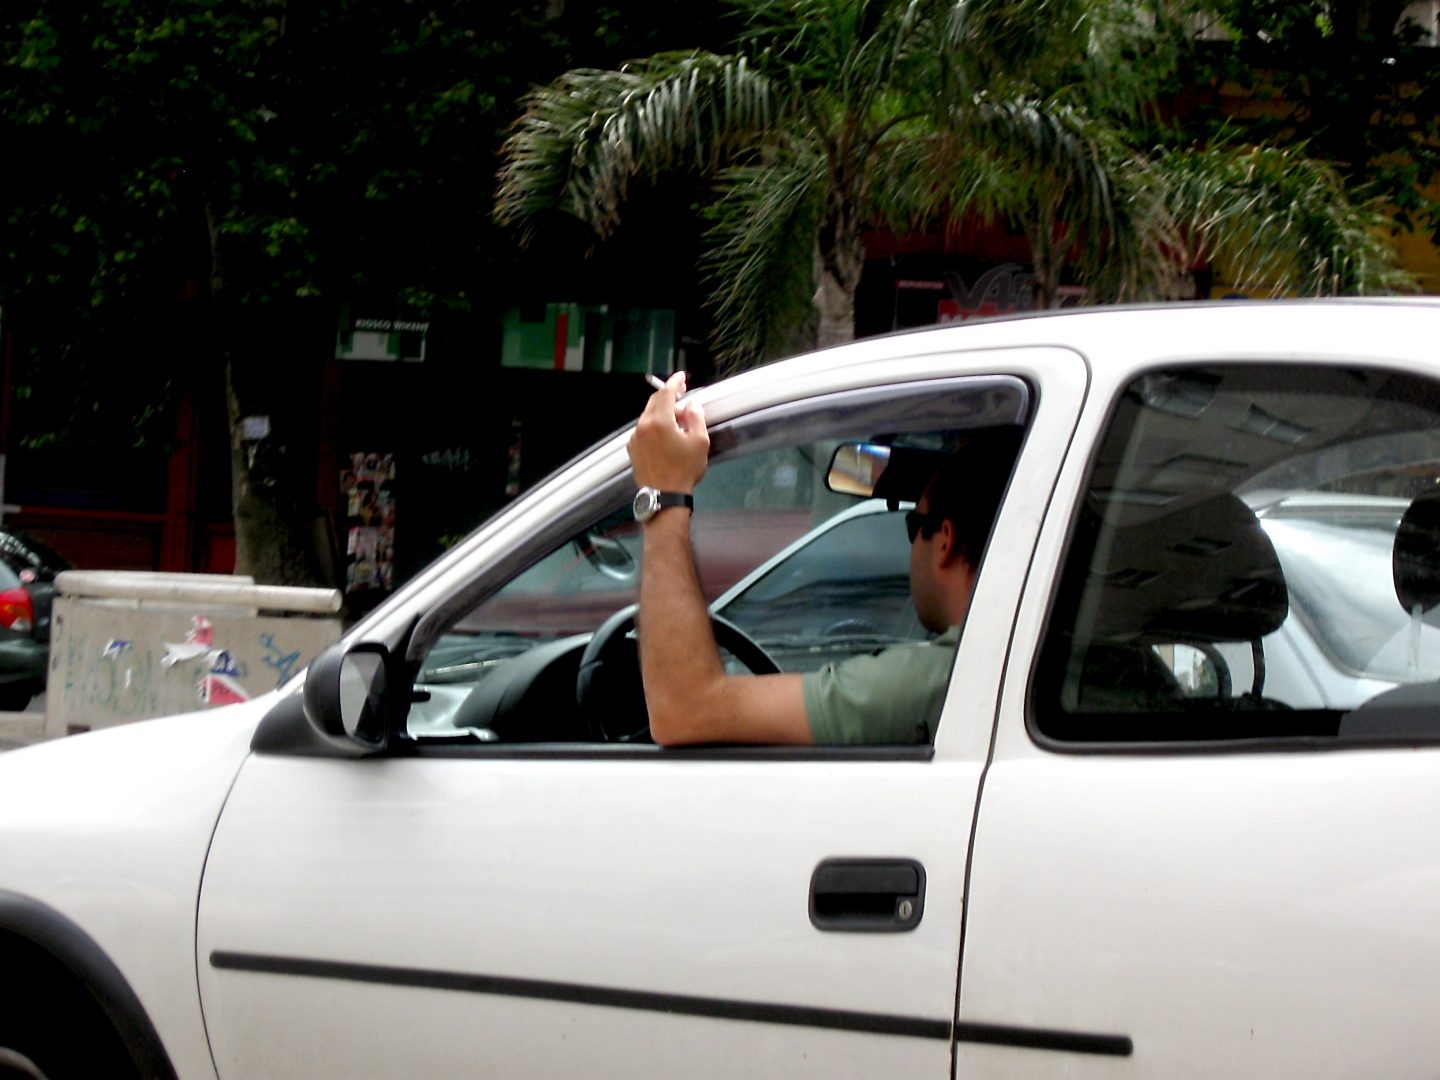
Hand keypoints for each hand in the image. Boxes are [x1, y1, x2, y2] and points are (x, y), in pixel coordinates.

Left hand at [628, 371, 708, 492]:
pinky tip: (665, 435)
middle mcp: (643, 425)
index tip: (682, 377)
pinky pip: (644, 429)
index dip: (675, 382)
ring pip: (648, 416)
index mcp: (659, 421)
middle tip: (682, 396)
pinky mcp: (632, 449)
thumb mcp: (699, 442)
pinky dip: (654, 426)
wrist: (664, 496)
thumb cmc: (684, 469)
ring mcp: (635, 438)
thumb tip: (690, 405)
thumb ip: (696, 418)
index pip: (665, 393)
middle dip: (668, 396)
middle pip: (654, 402)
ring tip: (677, 421)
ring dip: (662, 413)